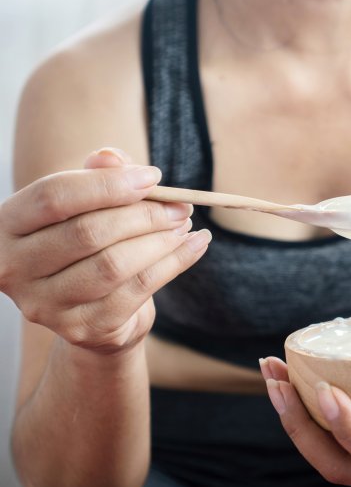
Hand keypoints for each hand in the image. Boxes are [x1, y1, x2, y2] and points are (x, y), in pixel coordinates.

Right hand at [0, 148, 210, 353]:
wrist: (94, 311)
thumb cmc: (87, 244)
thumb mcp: (88, 205)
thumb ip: (98, 176)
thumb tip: (111, 157)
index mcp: (6, 226)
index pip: (53, 196)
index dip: (107, 184)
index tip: (154, 177)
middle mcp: (14, 268)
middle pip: (88, 232)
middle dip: (144, 215)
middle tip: (181, 205)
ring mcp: (45, 304)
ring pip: (114, 265)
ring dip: (161, 240)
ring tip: (185, 224)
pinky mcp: (82, 328)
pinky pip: (138, 289)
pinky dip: (175, 263)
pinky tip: (195, 245)